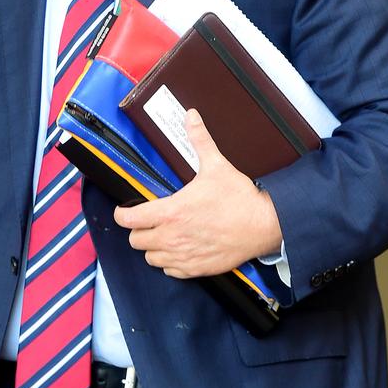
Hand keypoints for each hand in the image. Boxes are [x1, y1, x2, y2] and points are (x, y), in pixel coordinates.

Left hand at [113, 109, 282, 277]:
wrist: (264, 225)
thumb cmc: (239, 198)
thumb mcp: (216, 165)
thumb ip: (199, 140)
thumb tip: (191, 116)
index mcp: (171, 212)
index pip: (130, 219)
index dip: (122, 214)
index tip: (125, 210)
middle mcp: (172, 237)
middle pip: (135, 241)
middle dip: (139, 229)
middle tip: (148, 220)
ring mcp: (184, 256)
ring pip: (150, 258)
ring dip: (153, 247)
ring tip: (163, 234)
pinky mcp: (197, 269)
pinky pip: (170, 271)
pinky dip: (170, 263)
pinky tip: (179, 249)